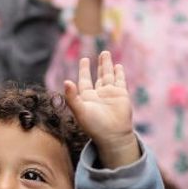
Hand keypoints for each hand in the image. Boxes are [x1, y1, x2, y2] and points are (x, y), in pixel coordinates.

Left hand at [63, 51, 137, 167]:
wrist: (112, 135)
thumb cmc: (94, 126)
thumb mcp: (80, 111)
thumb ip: (72, 97)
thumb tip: (66, 81)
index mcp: (87, 98)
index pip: (85, 80)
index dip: (84, 70)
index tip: (84, 59)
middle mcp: (99, 95)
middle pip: (99, 76)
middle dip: (100, 65)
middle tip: (102, 53)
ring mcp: (111, 94)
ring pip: (109, 76)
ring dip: (108, 65)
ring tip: (107, 54)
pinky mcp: (121, 95)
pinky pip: (120, 81)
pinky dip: (119, 73)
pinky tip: (118, 66)